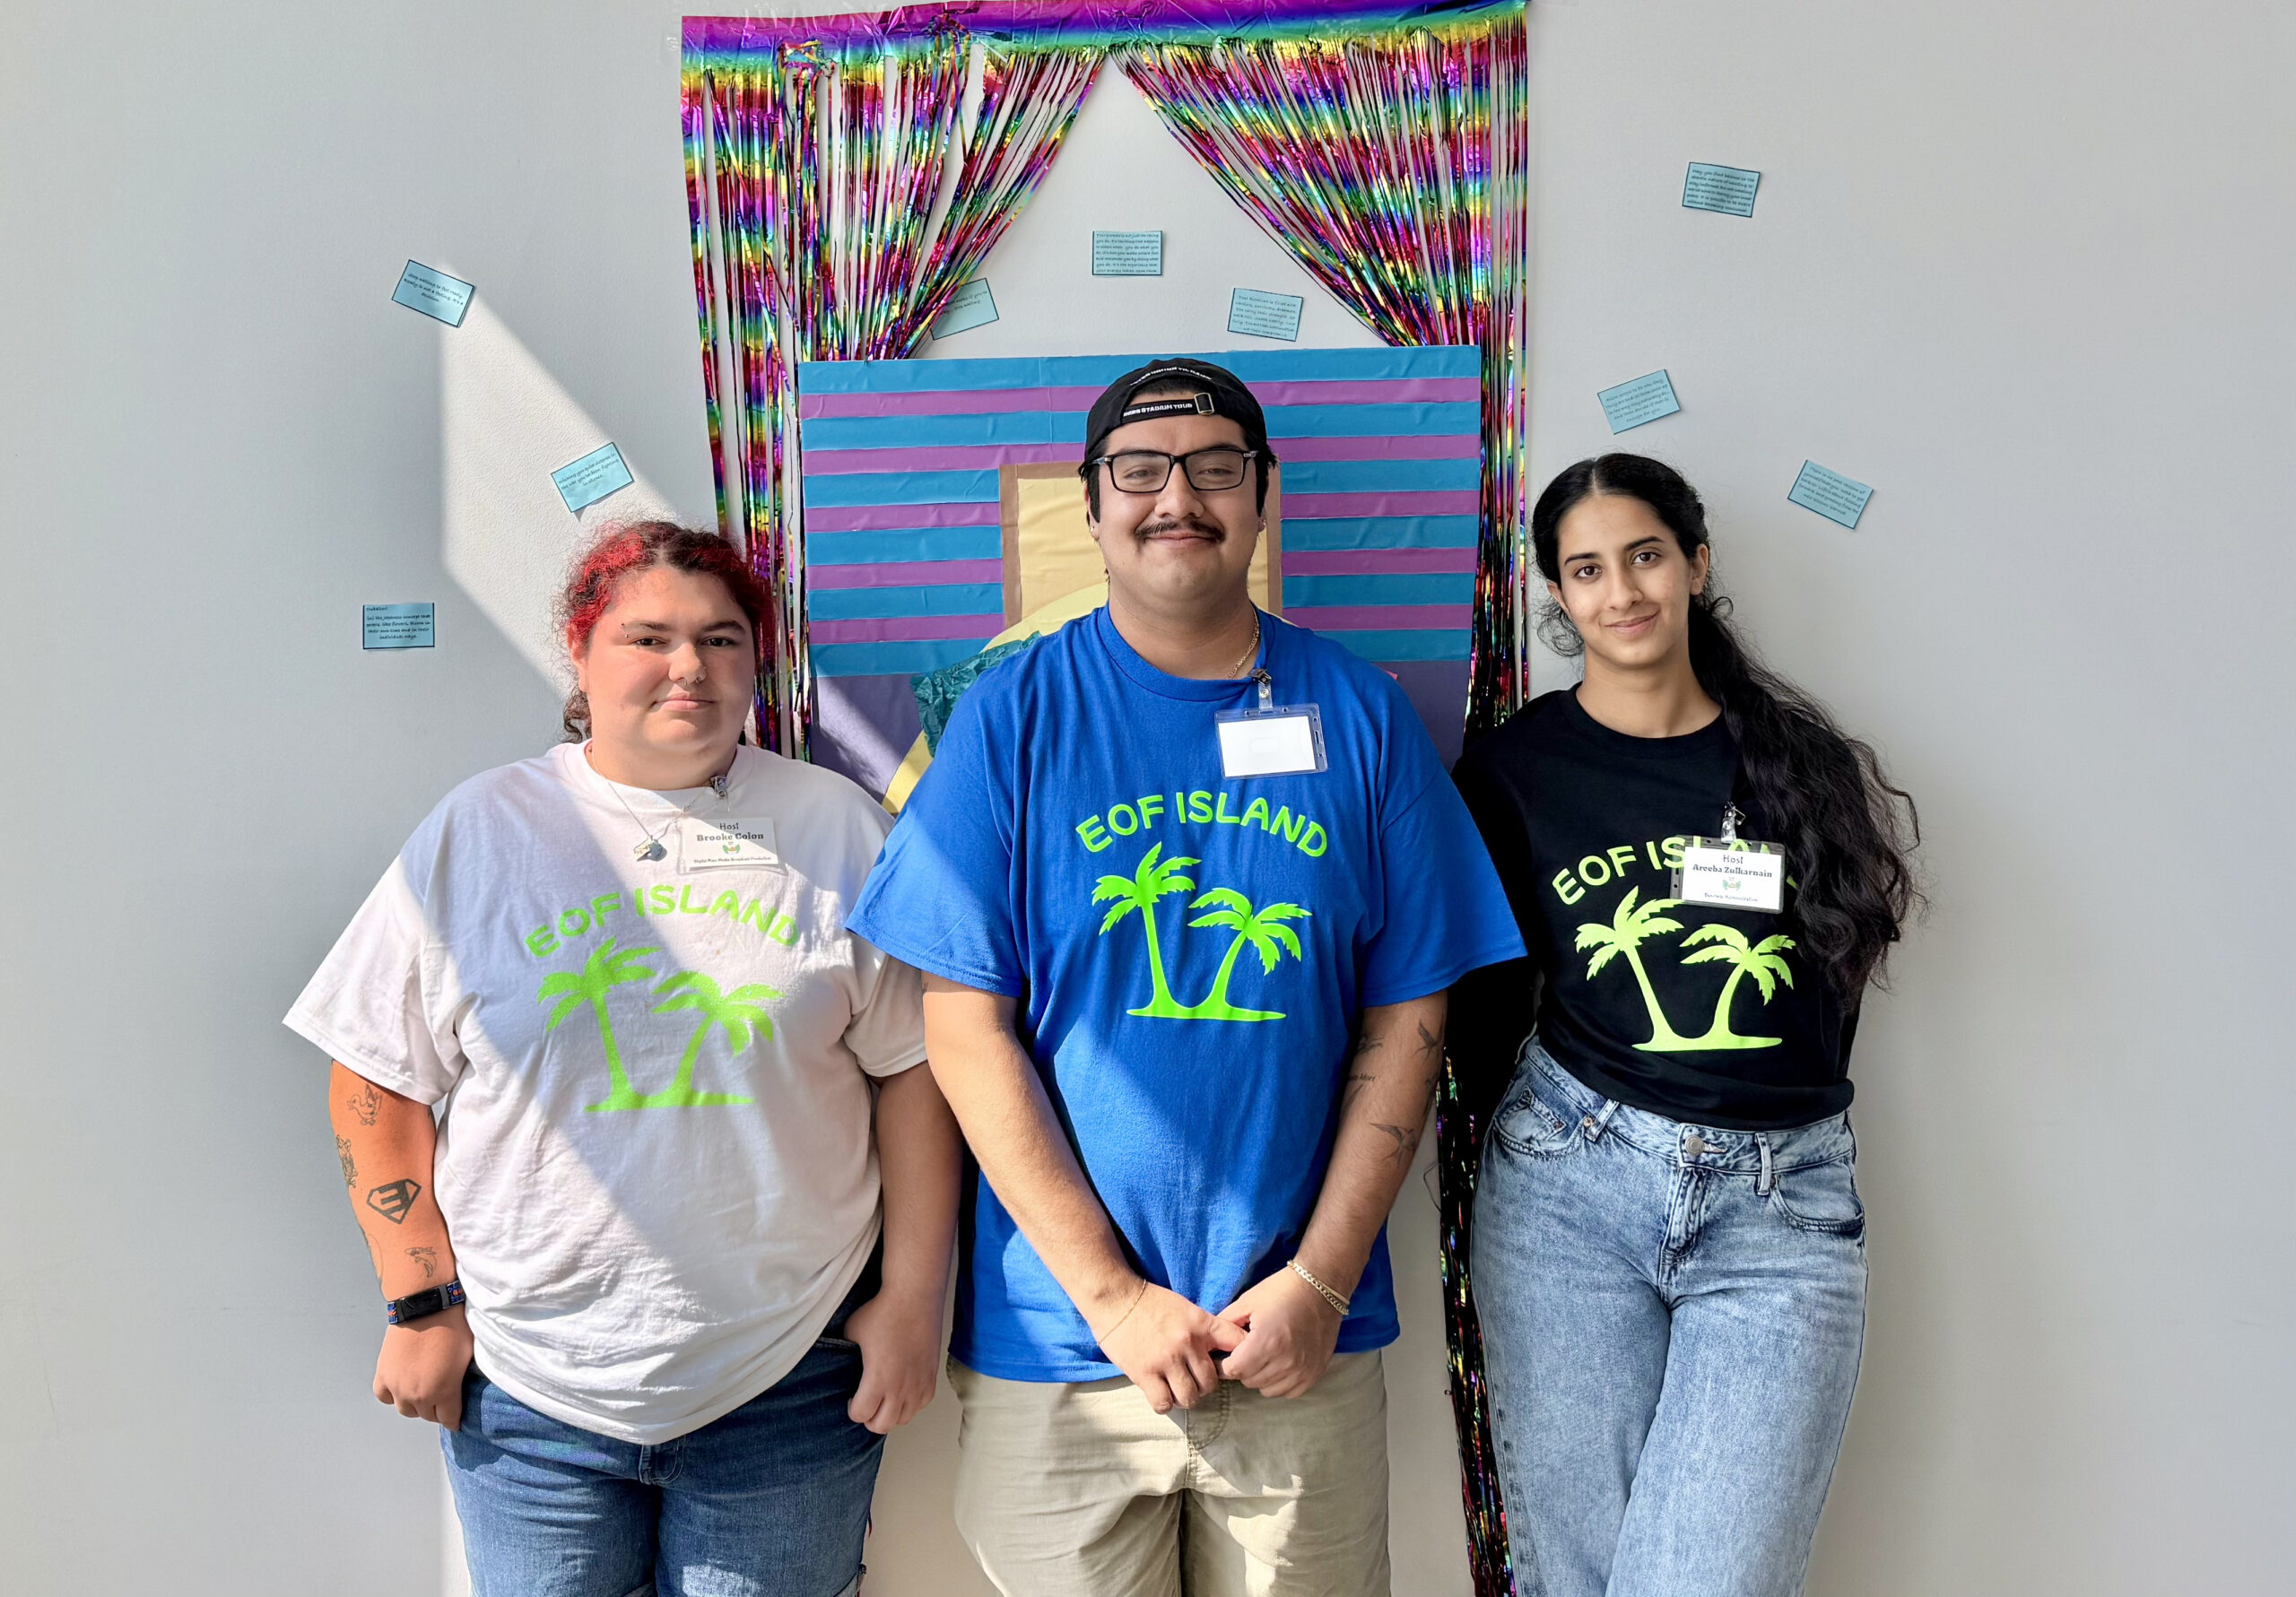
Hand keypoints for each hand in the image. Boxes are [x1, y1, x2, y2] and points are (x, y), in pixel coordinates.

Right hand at [374, 1304, 473, 1429]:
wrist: (426, 1306)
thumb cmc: (452, 1327)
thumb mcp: (467, 1358)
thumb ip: (460, 1383)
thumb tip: (460, 1394)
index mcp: (443, 1392)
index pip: (449, 1419)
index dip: (455, 1418)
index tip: (456, 1416)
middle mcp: (417, 1395)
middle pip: (427, 1415)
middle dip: (436, 1409)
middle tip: (442, 1398)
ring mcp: (397, 1386)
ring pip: (406, 1410)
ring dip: (415, 1404)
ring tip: (423, 1390)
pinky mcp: (382, 1374)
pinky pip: (384, 1396)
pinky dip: (393, 1394)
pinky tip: (401, 1386)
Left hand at [843, 1290, 944, 1433]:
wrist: (914, 1298)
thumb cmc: (883, 1313)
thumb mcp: (851, 1332)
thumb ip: (845, 1354)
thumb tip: (841, 1360)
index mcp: (878, 1380)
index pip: (861, 1415)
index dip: (852, 1409)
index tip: (851, 1398)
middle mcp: (900, 1387)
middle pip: (882, 1425)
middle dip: (870, 1418)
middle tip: (866, 1403)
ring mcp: (919, 1383)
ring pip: (904, 1418)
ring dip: (891, 1413)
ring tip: (884, 1398)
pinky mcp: (931, 1375)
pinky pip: (921, 1404)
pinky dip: (910, 1404)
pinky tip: (903, 1391)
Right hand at [1090, 1280, 1244, 1413]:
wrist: (1116, 1298)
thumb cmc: (1152, 1303)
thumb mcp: (1186, 1308)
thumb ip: (1205, 1329)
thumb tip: (1226, 1350)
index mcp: (1201, 1324)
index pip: (1237, 1342)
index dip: (1241, 1358)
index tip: (1232, 1366)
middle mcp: (1187, 1344)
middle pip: (1211, 1383)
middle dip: (1203, 1386)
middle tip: (1192, 1381)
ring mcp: (1166, 1360)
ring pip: (1190, 1398)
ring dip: (1185, 1398)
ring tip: (1177, 1389)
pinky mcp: (1144, 1374)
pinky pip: (1164, 1403)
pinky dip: (1164, 1403)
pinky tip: (1160, 1392)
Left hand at [1214, 1267, 1342, 1397]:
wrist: (1321, 1288)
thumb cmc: (1282, 1291)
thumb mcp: (1248, 1301)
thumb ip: (1225, 1324)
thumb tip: (1210, 1342)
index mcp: (1265, 1343)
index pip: (1233, 1371)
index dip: (1225, 1363)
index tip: (1226, 1355)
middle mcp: (1284, 1362)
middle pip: (1248, 1381)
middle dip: (1242, 1368)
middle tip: (1246, 1351)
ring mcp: (1301, 1371)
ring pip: (1267, 1389)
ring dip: (1260, 1376)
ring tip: (1264, 1356)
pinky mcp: (1314, 1374)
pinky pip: (1288, 1391)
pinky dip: (1280, 1382)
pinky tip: (1280, 1364)